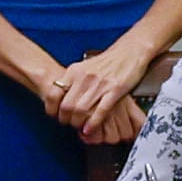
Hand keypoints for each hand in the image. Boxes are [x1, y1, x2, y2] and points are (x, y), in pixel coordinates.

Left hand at [33, 44, 148, 143]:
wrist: (129, 51)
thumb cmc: (108, 61)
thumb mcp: (85, 67)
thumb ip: (73, 80)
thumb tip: (62, 96)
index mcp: (74, 71)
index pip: (54, 93)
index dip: (52, 109)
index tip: (55, 115)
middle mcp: (84, 77)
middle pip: (66, 106)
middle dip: (66, 119)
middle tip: (69, 124)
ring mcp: (99, 83)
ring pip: (81, 110)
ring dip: (78, 123)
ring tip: (79, 128)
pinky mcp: (115, 89)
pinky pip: (100, 111)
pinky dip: (93, 123)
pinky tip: (90, 129)